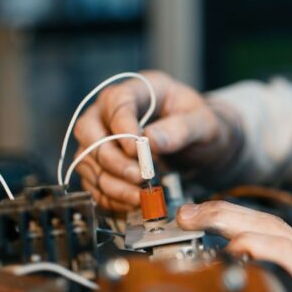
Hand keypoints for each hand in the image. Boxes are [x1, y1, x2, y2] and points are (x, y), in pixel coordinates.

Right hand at [72, 71, 241, 210]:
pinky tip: (131, 202)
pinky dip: (109, 196)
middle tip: (138, 176)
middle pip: (89, 130)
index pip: (116, 101)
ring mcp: (102, 137)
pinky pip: (94, 181)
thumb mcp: (203, 123)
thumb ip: (181, 128)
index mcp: (138, 90)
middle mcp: (110, 111)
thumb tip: (152, 141)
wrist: (200, 145)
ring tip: (138, 196)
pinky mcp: (101, 163)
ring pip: (87, 159)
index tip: (136, 149)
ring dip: (110, 182)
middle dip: (111, 157)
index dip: (122, 126)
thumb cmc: (199, 125)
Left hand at [177, 201, 291, 291]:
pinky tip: (236, 248)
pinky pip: (291, 260)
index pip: (278, 234)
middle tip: (191, 211)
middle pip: (274, 224)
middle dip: (228, 212)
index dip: (240, 222)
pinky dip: (260, 249)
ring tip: (201, 219)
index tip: (206, 222)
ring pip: (278, 233)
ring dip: (234, 221)